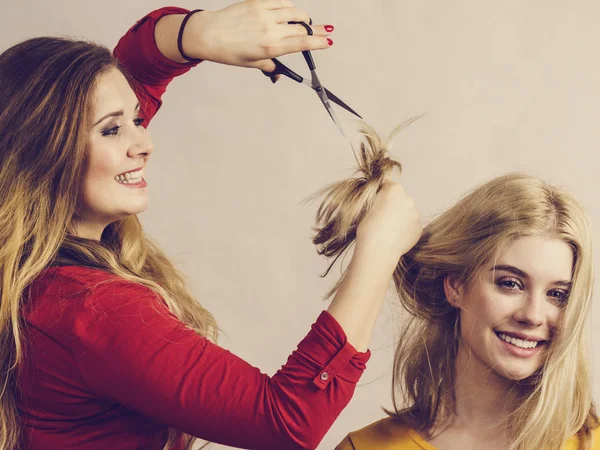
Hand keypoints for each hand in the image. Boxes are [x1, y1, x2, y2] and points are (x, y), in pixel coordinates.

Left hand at [186, 0, 333, 71]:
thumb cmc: (228, 51)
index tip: (329, 41)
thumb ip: (269, 67)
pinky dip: (289, 7)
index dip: (319, 43)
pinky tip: (291, 12)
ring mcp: (264, 14)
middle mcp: (270, 30)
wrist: (208, 34)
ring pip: (294, 13)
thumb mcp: (251, 64)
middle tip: (325, 31)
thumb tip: (278, 74)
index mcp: (270, 48)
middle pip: (301, 29)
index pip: (302, 45)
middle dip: (316, 31)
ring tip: (307, 23)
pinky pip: (281, 2)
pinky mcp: (257, 3)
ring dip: (304, 18)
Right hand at [355, 182, 421, 265]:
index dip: (380, 195)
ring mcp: (415, 215)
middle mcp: (408, 199)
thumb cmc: (367, 228)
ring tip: (386, 230)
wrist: (378, 251)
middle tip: (380, 219)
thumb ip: (375, 197)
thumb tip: (378, 196)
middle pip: (400, 199)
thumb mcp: (364, 205)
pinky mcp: (418, 229)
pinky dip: (404, 230)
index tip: (375, 205)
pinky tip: (393, 237)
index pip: (388, 186)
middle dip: (392, 206)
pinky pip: (410, 226)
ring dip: (399, 218)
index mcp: (394, 190)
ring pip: (406, 213)